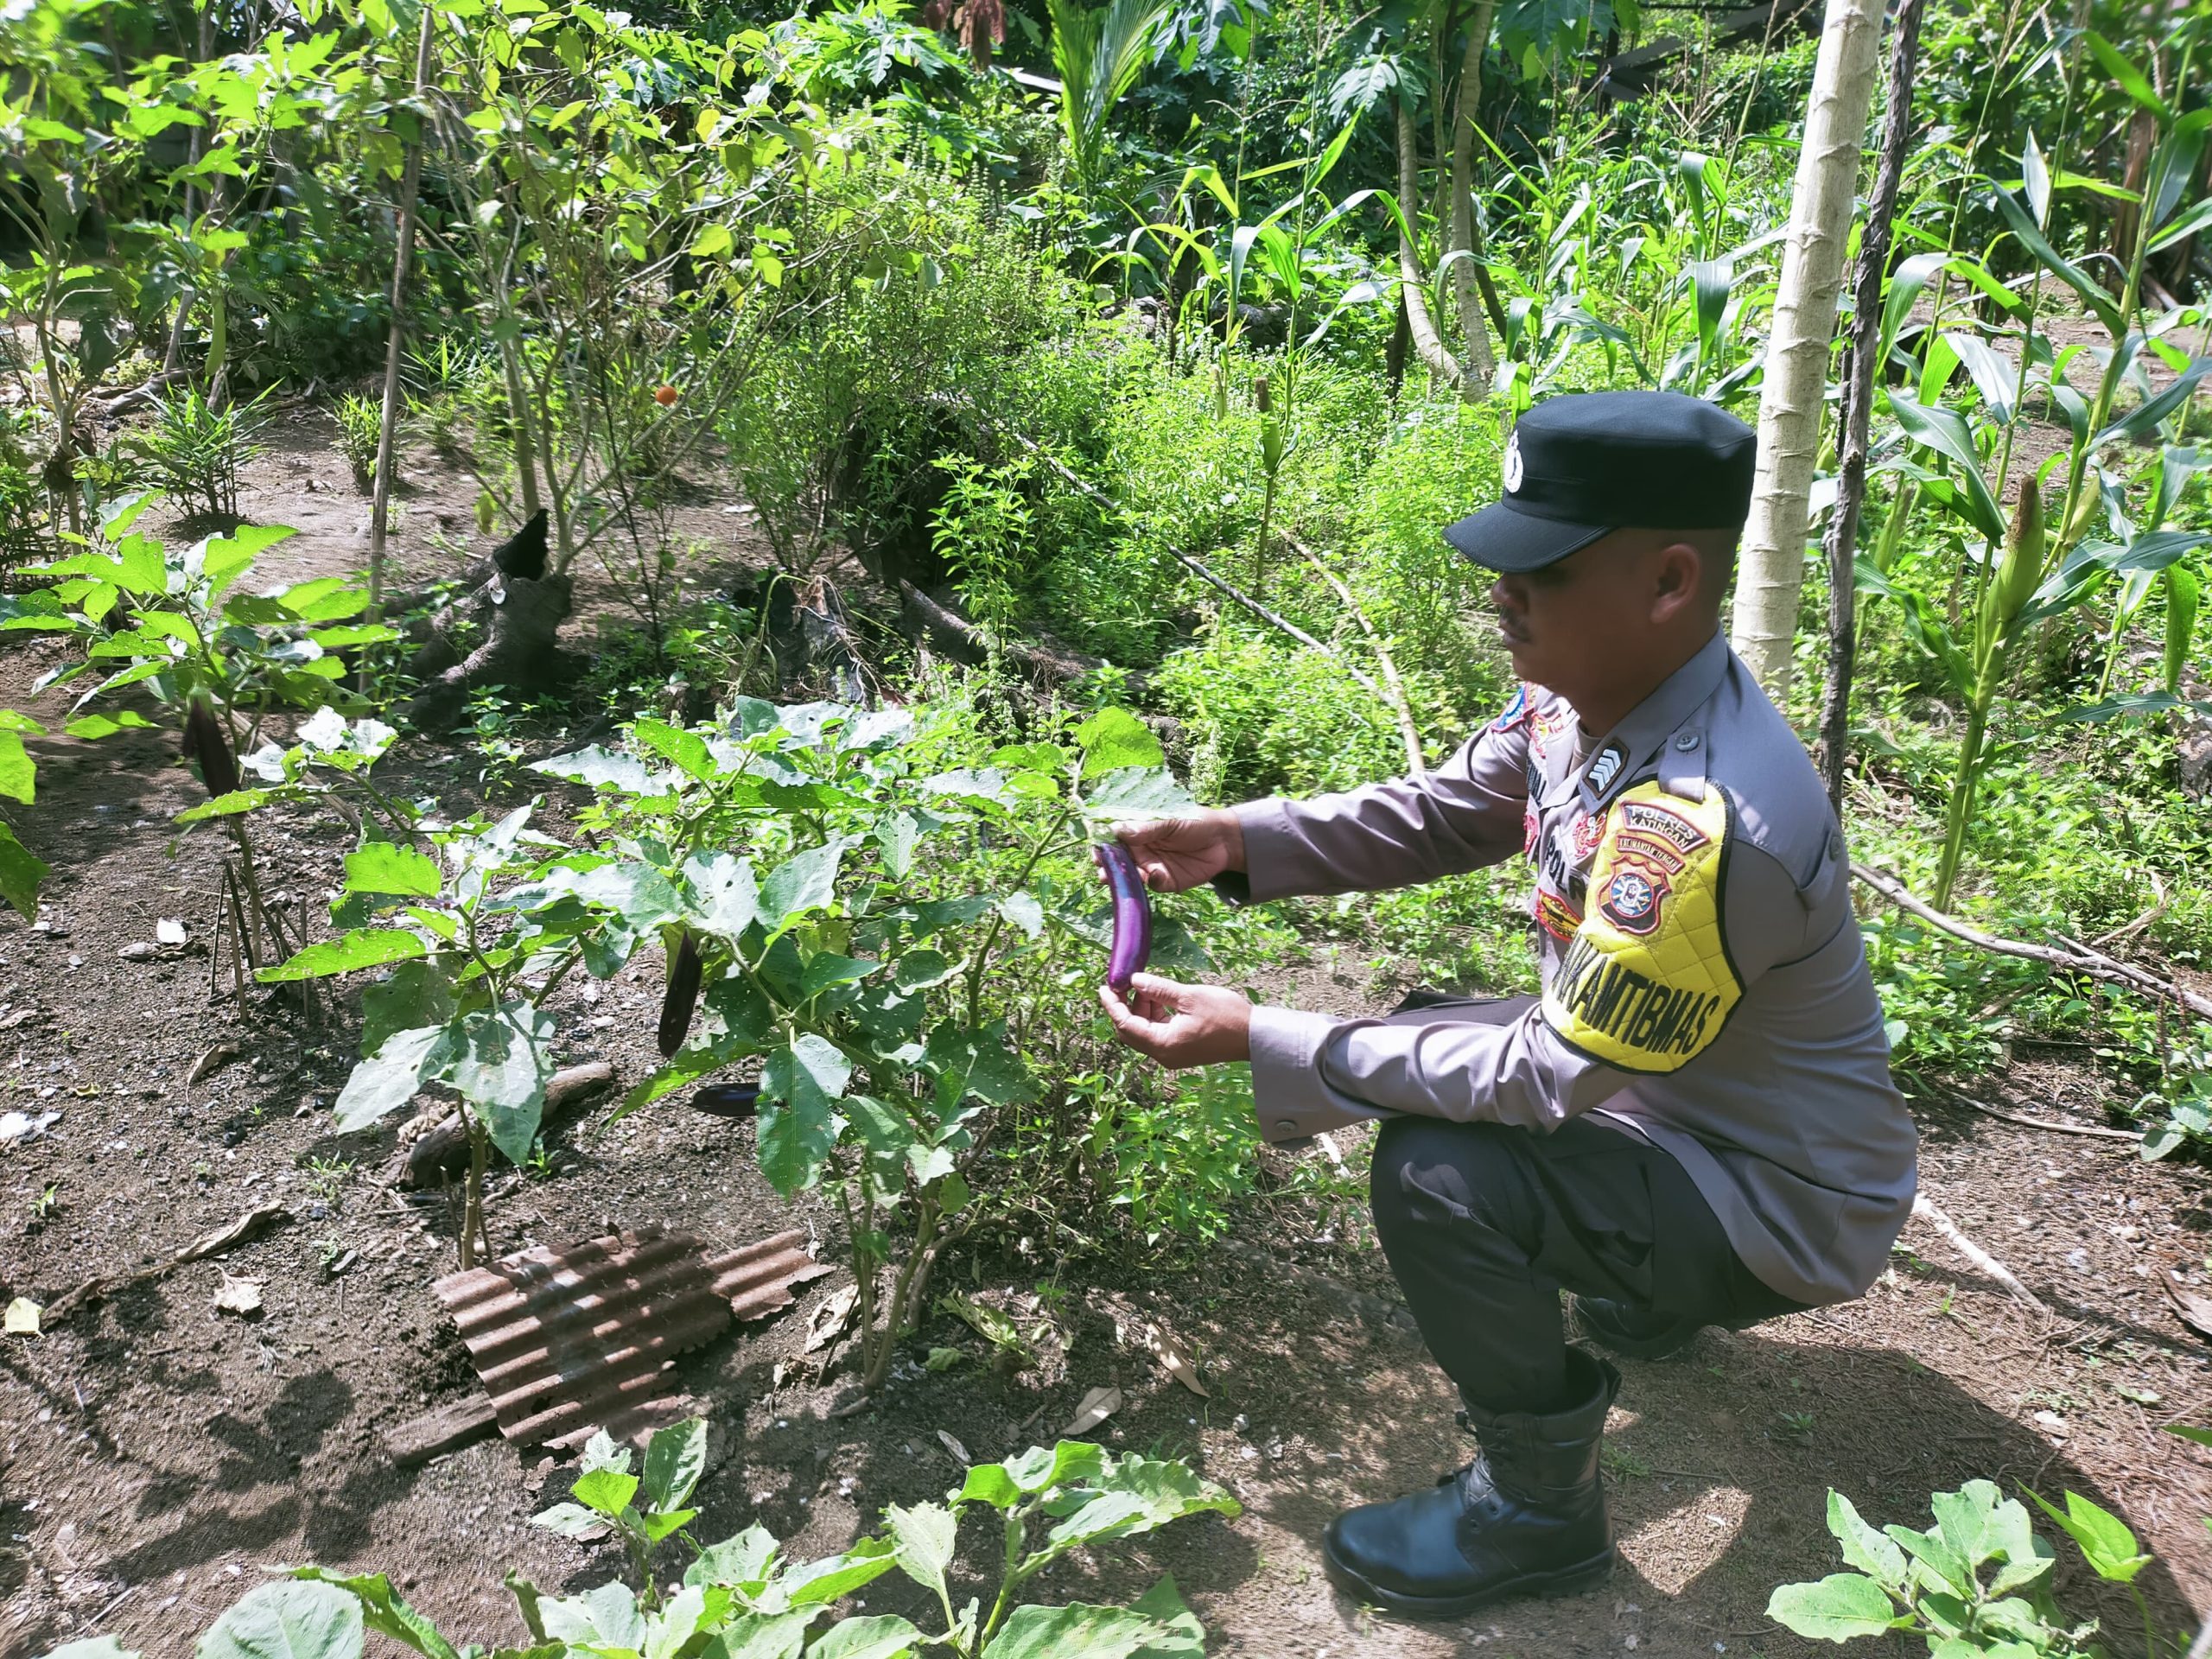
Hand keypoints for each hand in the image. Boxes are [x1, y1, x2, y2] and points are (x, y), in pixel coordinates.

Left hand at [1099, 973, 1251, 1067]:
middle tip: (1122, 984)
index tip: (1104, 987)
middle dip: (1124, 1007)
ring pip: (1144, 1031)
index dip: (1112, 1005)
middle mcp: (1164, 1055)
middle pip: (1130, 1032)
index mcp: (1163, 1044)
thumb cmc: (1226, 1016)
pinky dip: (1153, 1016)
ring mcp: (1172, 1054)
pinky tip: (1158, 997)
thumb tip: (1135, 980)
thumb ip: (1158, 989)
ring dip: (1140, 1009)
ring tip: (1147, 986)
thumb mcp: (1189, 996)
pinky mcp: (1181, 1049)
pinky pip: (1157, 1033)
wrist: (1254, 1036)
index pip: (1125, 1025)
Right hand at [1114, 809, 1245, 892]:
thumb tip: (1117, 829)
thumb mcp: (1170, 820)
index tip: (1096, 850)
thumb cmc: (1195, 822)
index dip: (1103, 845)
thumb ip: (1146, 828)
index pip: (1115, 840)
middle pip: (1118, 862)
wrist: (1224, 841)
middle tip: (1101, 870)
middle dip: (1107, 867)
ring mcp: (1152, 868)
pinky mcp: (1166, 882)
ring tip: (1114, 879)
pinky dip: (1151, 882)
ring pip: (1131, 877)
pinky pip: (1152, 885)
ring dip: (1122, 879)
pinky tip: (1154, 875)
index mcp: (1139, 833)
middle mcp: (1141, 852)